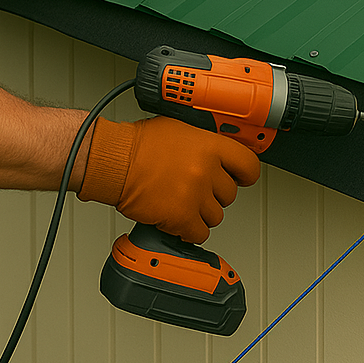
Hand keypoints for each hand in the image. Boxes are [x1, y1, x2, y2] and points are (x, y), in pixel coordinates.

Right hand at [79, 116, 260, 242]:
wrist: (114, 160)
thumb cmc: (139, 144)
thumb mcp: (180, 129)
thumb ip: (204, 143)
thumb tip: (218, 154)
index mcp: (210, 145)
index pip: (249, 165)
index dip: (244, 175)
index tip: (239, 178)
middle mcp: (207, 170)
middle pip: (229, 194)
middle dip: (213, 194)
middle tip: (195, 189)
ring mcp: (195, 194)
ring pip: (215, 216)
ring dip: (199, 213)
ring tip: (180, 201)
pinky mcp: (181, 217)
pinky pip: (198, 234)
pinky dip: (188, 230)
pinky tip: (175, 218)